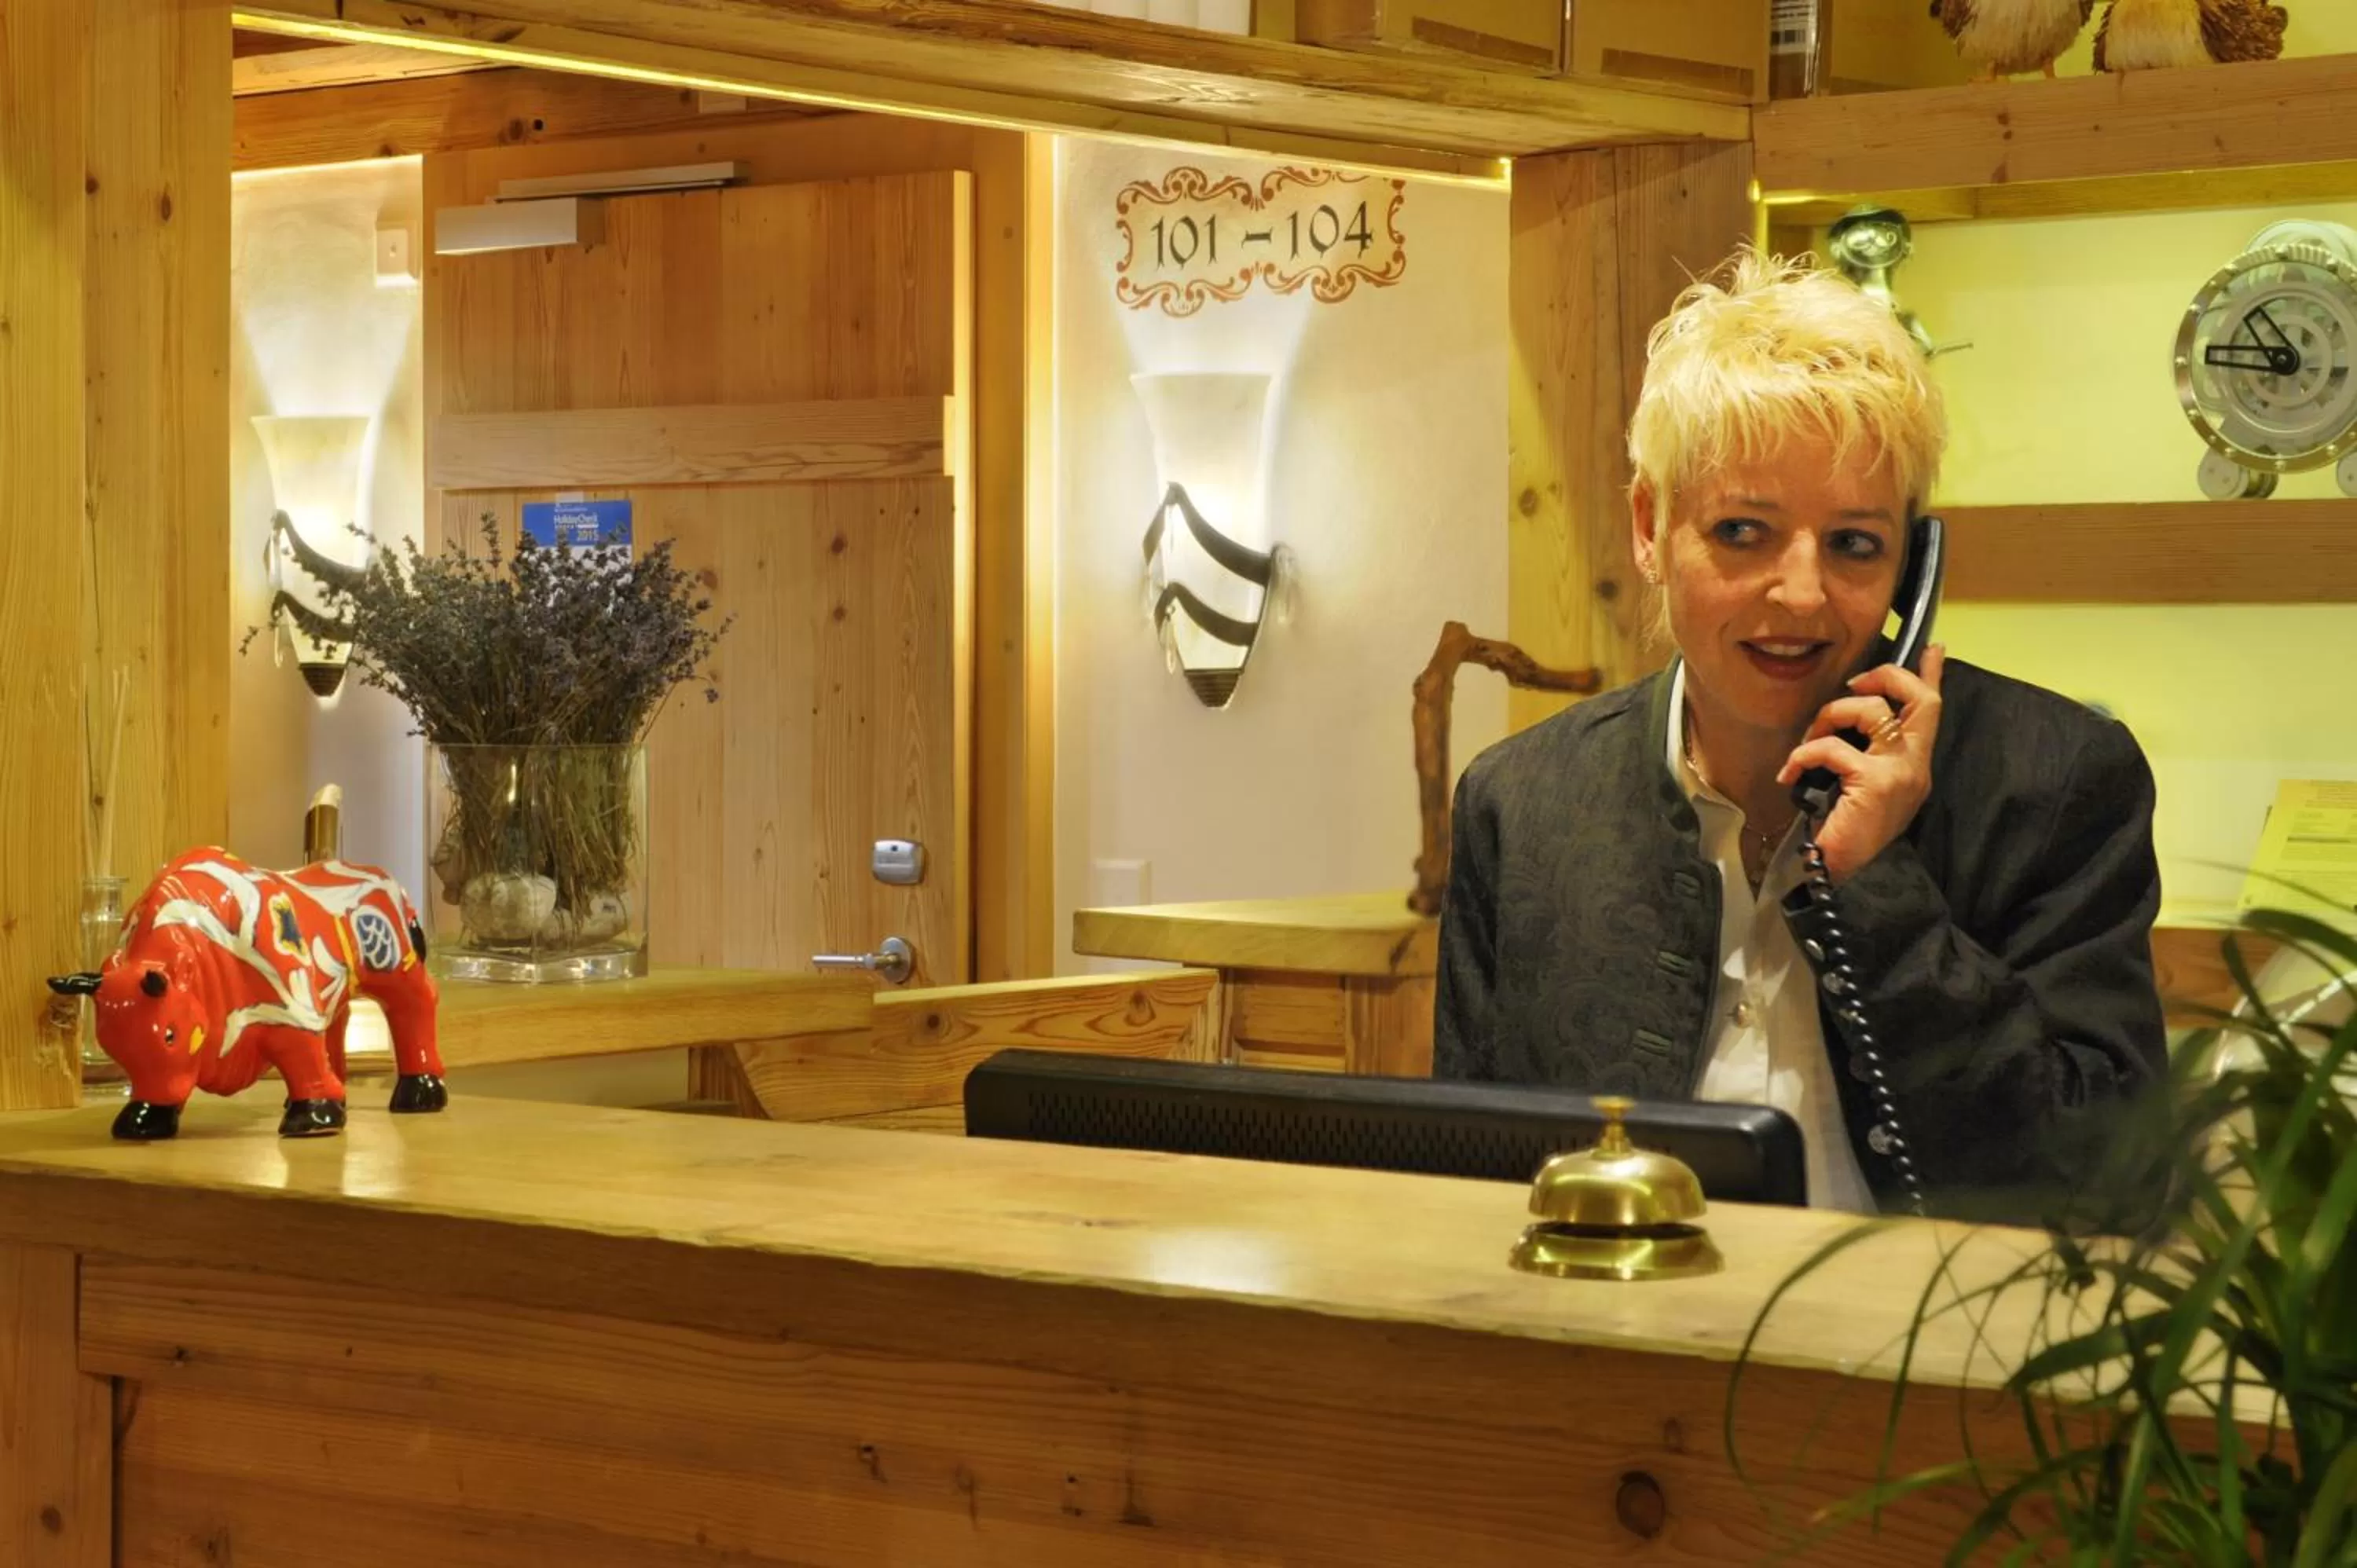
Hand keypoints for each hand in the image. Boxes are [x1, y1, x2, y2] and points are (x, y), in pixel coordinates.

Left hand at [1776, 645, 1946, 884]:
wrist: (1838, 876)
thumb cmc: (1844, 835)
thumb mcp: (1861, 788)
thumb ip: (1865, 755)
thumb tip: (1847, 720)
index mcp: (1914, 767)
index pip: (1932, 712)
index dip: (1931, 676)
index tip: (1933, 647)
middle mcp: (1916, 767)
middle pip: (1921, 699)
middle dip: (1887, 676)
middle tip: (1854, 685)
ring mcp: (1899, 773)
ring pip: (1873, 712)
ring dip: (1832, 716)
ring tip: (1809, 742)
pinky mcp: (1874, 782)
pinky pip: (1833, 746)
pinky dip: (1804, 754)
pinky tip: (1789, 774)